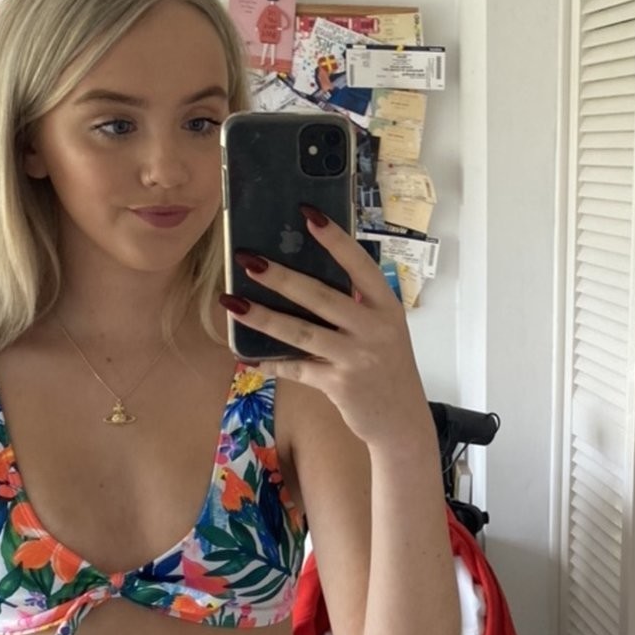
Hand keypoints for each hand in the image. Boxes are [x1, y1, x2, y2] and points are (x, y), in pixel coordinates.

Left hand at [224, 207, 432, 449]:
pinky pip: (297, 369)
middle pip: (320, 296)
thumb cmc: (387, 368)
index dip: (335, 240)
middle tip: (248, 259)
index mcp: (387, 307)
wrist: (402, 420)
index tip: (308, 215)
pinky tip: (246, 355)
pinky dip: (271, 363)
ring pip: (302, 332)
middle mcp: (374, 329)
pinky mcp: (339, 385)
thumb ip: (355, 307)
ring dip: (263, 317)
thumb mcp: (383, 331)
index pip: (360, 266)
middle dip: (280, 277)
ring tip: (232, 302)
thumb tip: (301, 281)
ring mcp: (356, 358)